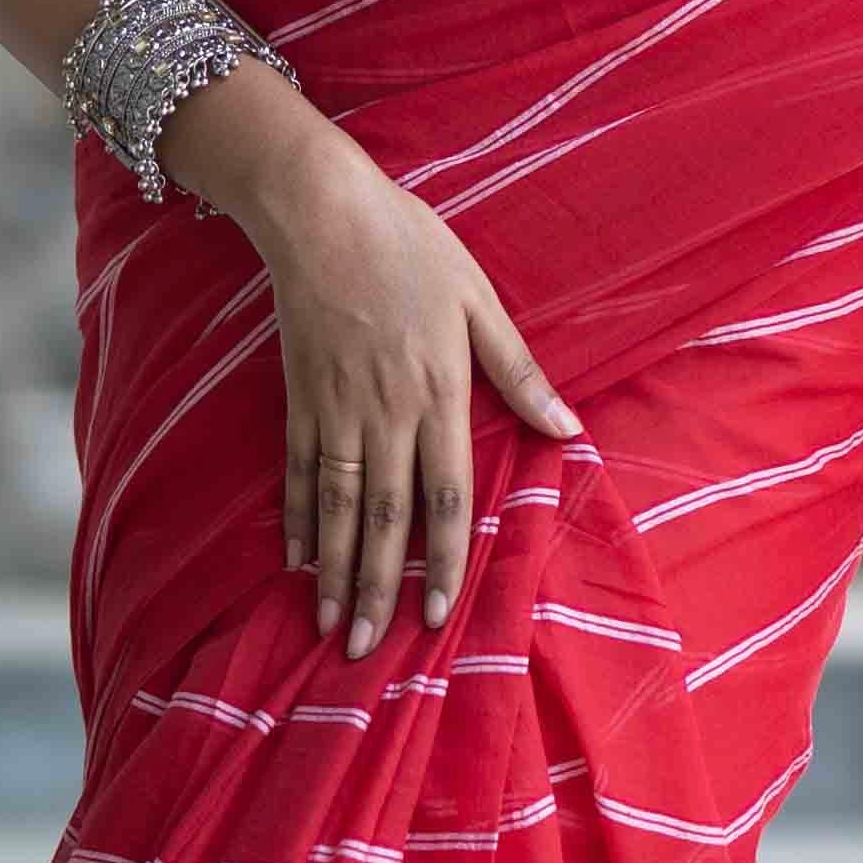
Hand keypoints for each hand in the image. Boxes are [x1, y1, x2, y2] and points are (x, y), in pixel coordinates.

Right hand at [236, 117, 580, 655]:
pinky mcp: (299, 395)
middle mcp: (385, 413)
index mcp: (439, 393)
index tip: (439, 616)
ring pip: (335, 506)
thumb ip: (519, 371)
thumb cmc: (410, 247)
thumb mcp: (480, 300)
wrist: (321, 210)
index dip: (444, 561)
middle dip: (379, 589)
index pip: (445, 496)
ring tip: (331, 626)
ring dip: (335, 571)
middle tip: (369, 651)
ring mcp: (336, 408)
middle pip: (383, 518)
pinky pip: (296, 469)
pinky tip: (296, 560)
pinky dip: (295, 518)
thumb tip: (567, 428)